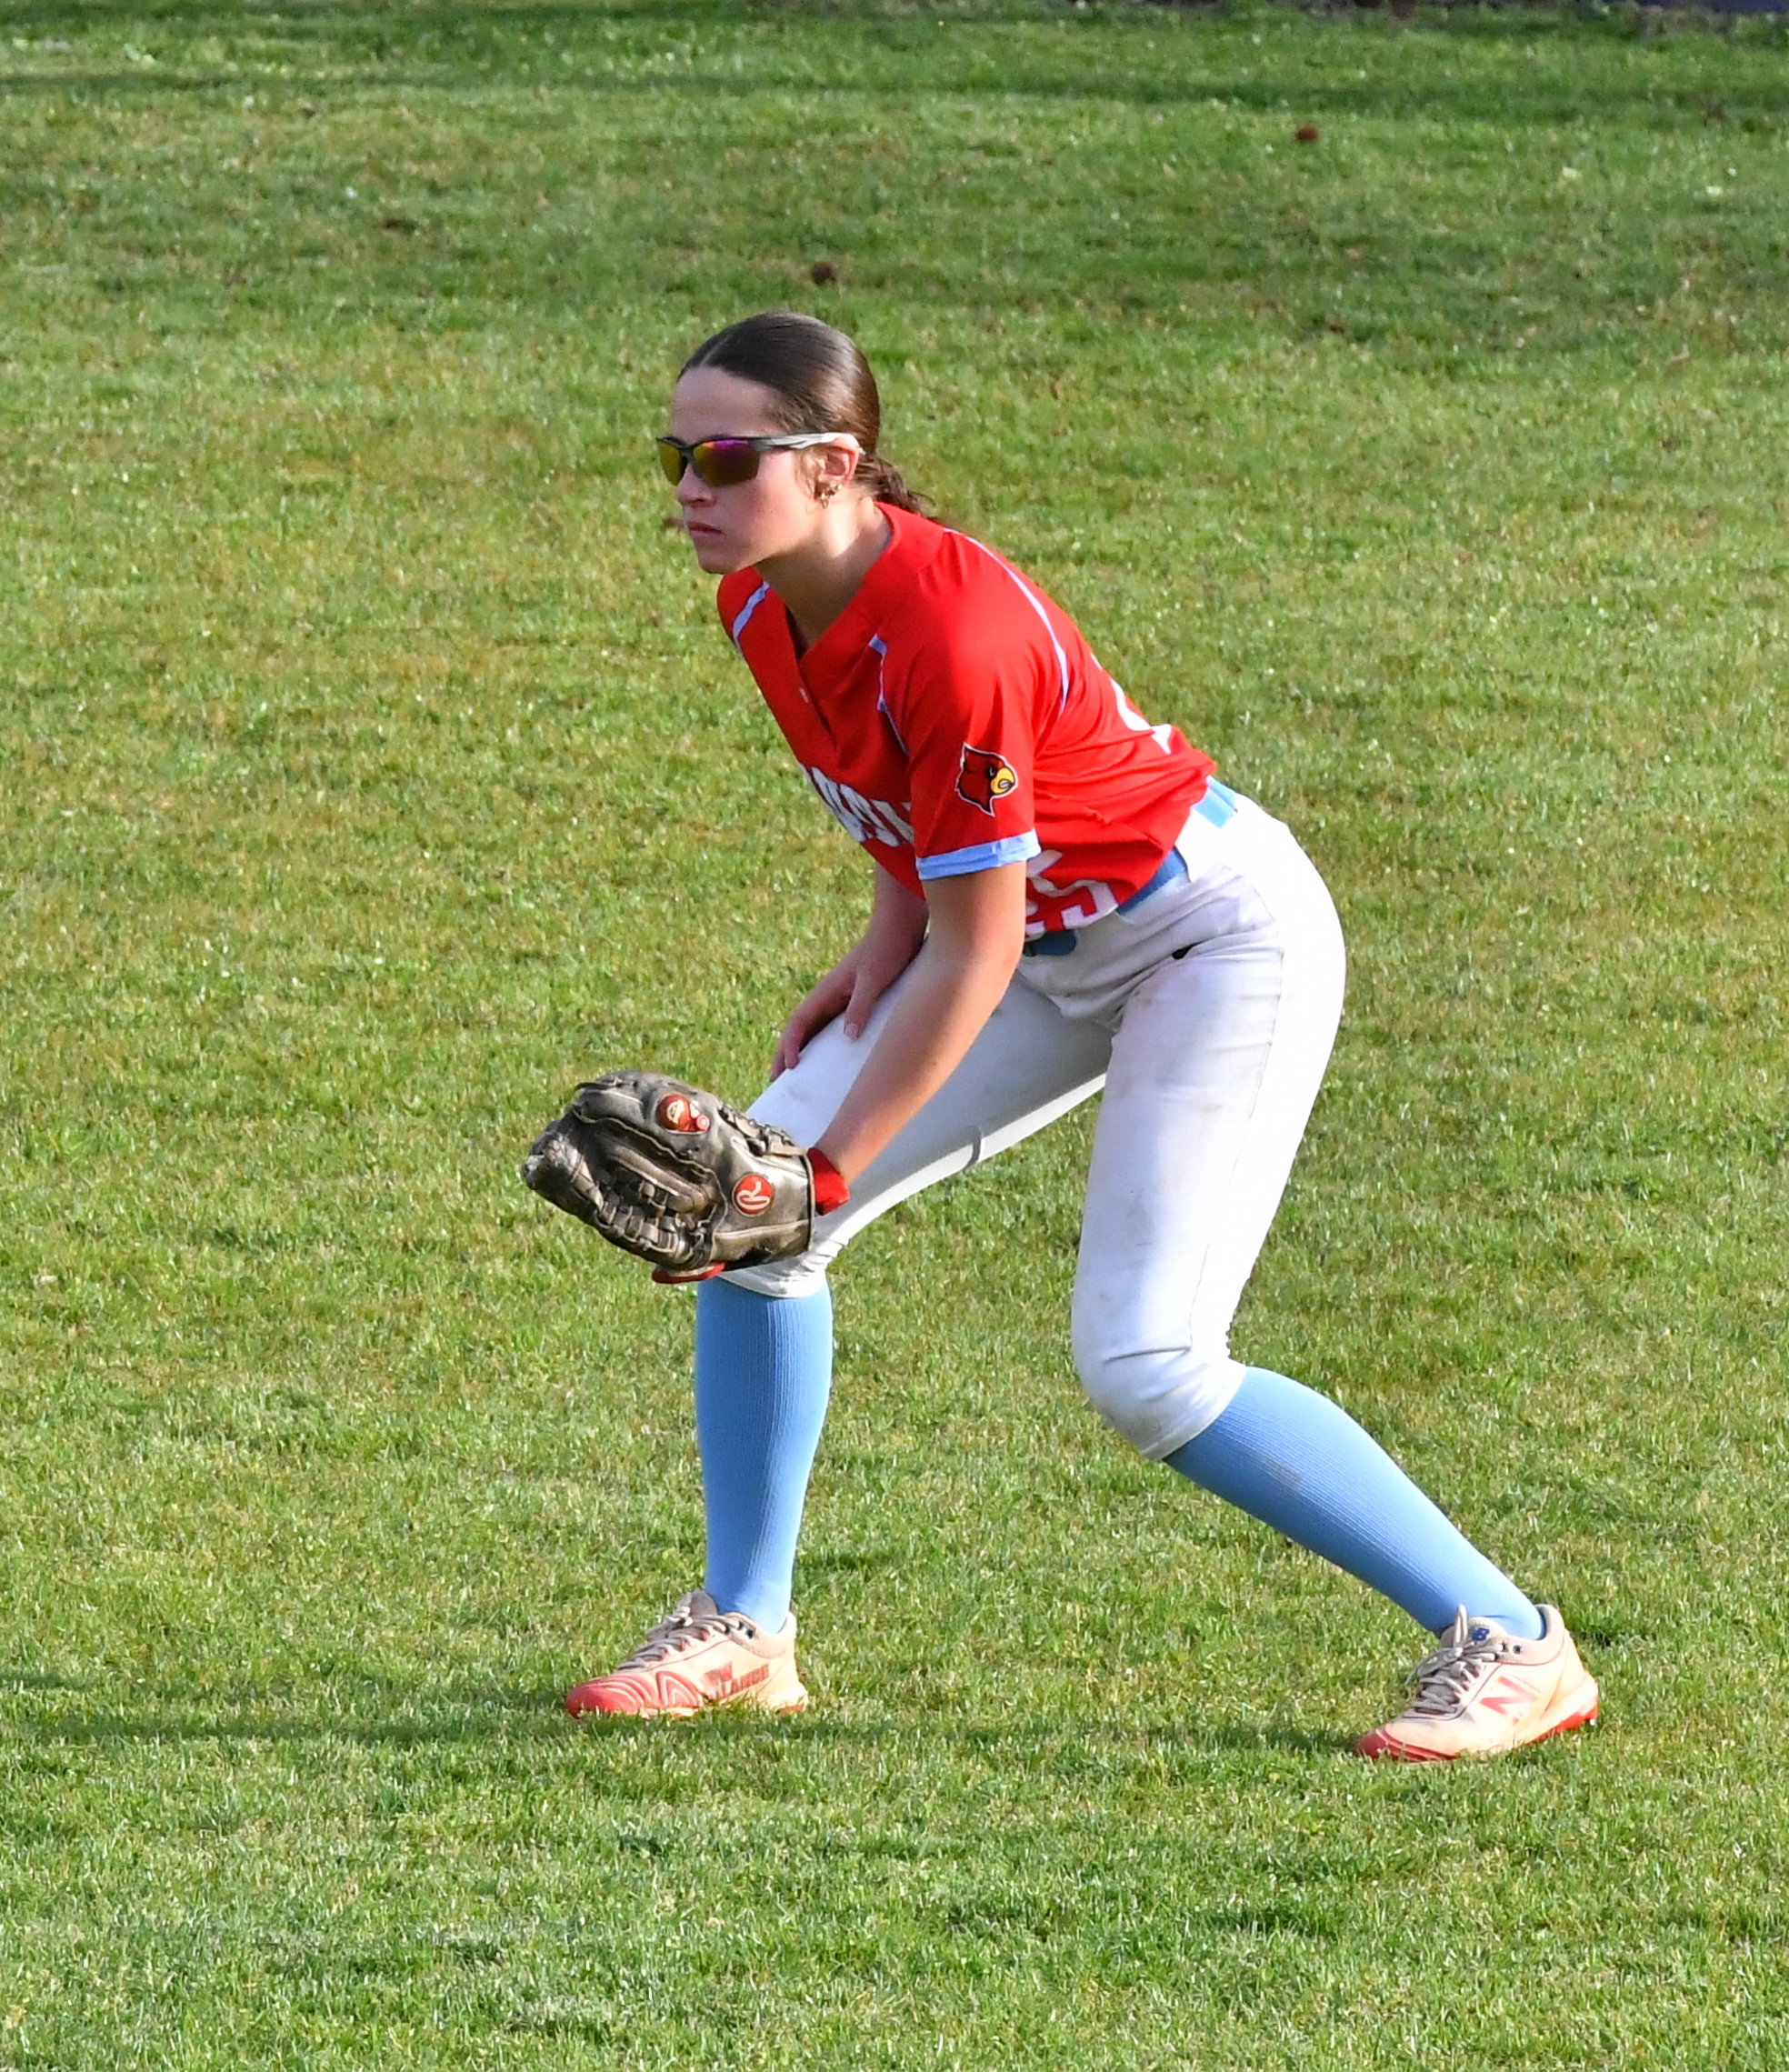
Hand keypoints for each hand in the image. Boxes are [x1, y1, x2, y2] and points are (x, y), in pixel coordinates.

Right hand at [771, 924, 922, 1078]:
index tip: (789, 1068)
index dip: (790, 1046)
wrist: (899, 927)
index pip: (799, 1023)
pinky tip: (830, 1061)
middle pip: (800, 1030)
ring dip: (802, 1051)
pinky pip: (832, 1027)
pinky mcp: (853, 1000)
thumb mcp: (874, 979)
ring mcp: (839, 999)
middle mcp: (828, 997)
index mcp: (827, 991)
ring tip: (796, 1078)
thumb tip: (848, 1036)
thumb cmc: (887, 950)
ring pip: (813, 1030)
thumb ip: (861, 1006)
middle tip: (775, 1081)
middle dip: (785, 1054)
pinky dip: (823, 1045)